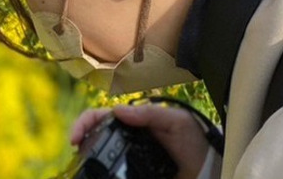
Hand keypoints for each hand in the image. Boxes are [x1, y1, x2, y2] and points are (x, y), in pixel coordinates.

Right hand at [69, 105, 210, 178]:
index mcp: (134, 121)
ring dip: (85, 156)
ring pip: (98, 154)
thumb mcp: (176, 121)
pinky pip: (111, 172)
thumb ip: (150, 114)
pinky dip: (99, 171)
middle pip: (93, 134)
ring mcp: (127, 158)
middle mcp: (126, 137)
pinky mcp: (130, 173)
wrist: (207, 171)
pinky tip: (93, 173)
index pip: (102, 116)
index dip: (85, 122)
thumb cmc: (194, 143)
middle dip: (80, 138)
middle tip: (75, 150)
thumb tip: (118, 110)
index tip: (76, 138)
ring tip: (79, 163)